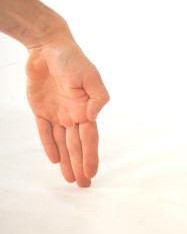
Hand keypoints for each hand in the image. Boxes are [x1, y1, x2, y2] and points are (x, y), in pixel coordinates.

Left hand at [25, 36, 108, 186]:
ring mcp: (58, 112)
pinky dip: (50, 145)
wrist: (48, 48)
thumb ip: (98, 95)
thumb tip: (95, 115)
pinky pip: (45, 132)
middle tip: (84, 185)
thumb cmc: (71, 59)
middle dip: (81, 164)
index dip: (90, 156)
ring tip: (71, 178)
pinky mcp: (42, 109)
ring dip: (68, 160)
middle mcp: (74, 112)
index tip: (92, 173)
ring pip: (63, 142)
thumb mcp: (89, 75)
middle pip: (77, 145)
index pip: (89, 137)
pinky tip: (54, 159)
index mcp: (87, 107)